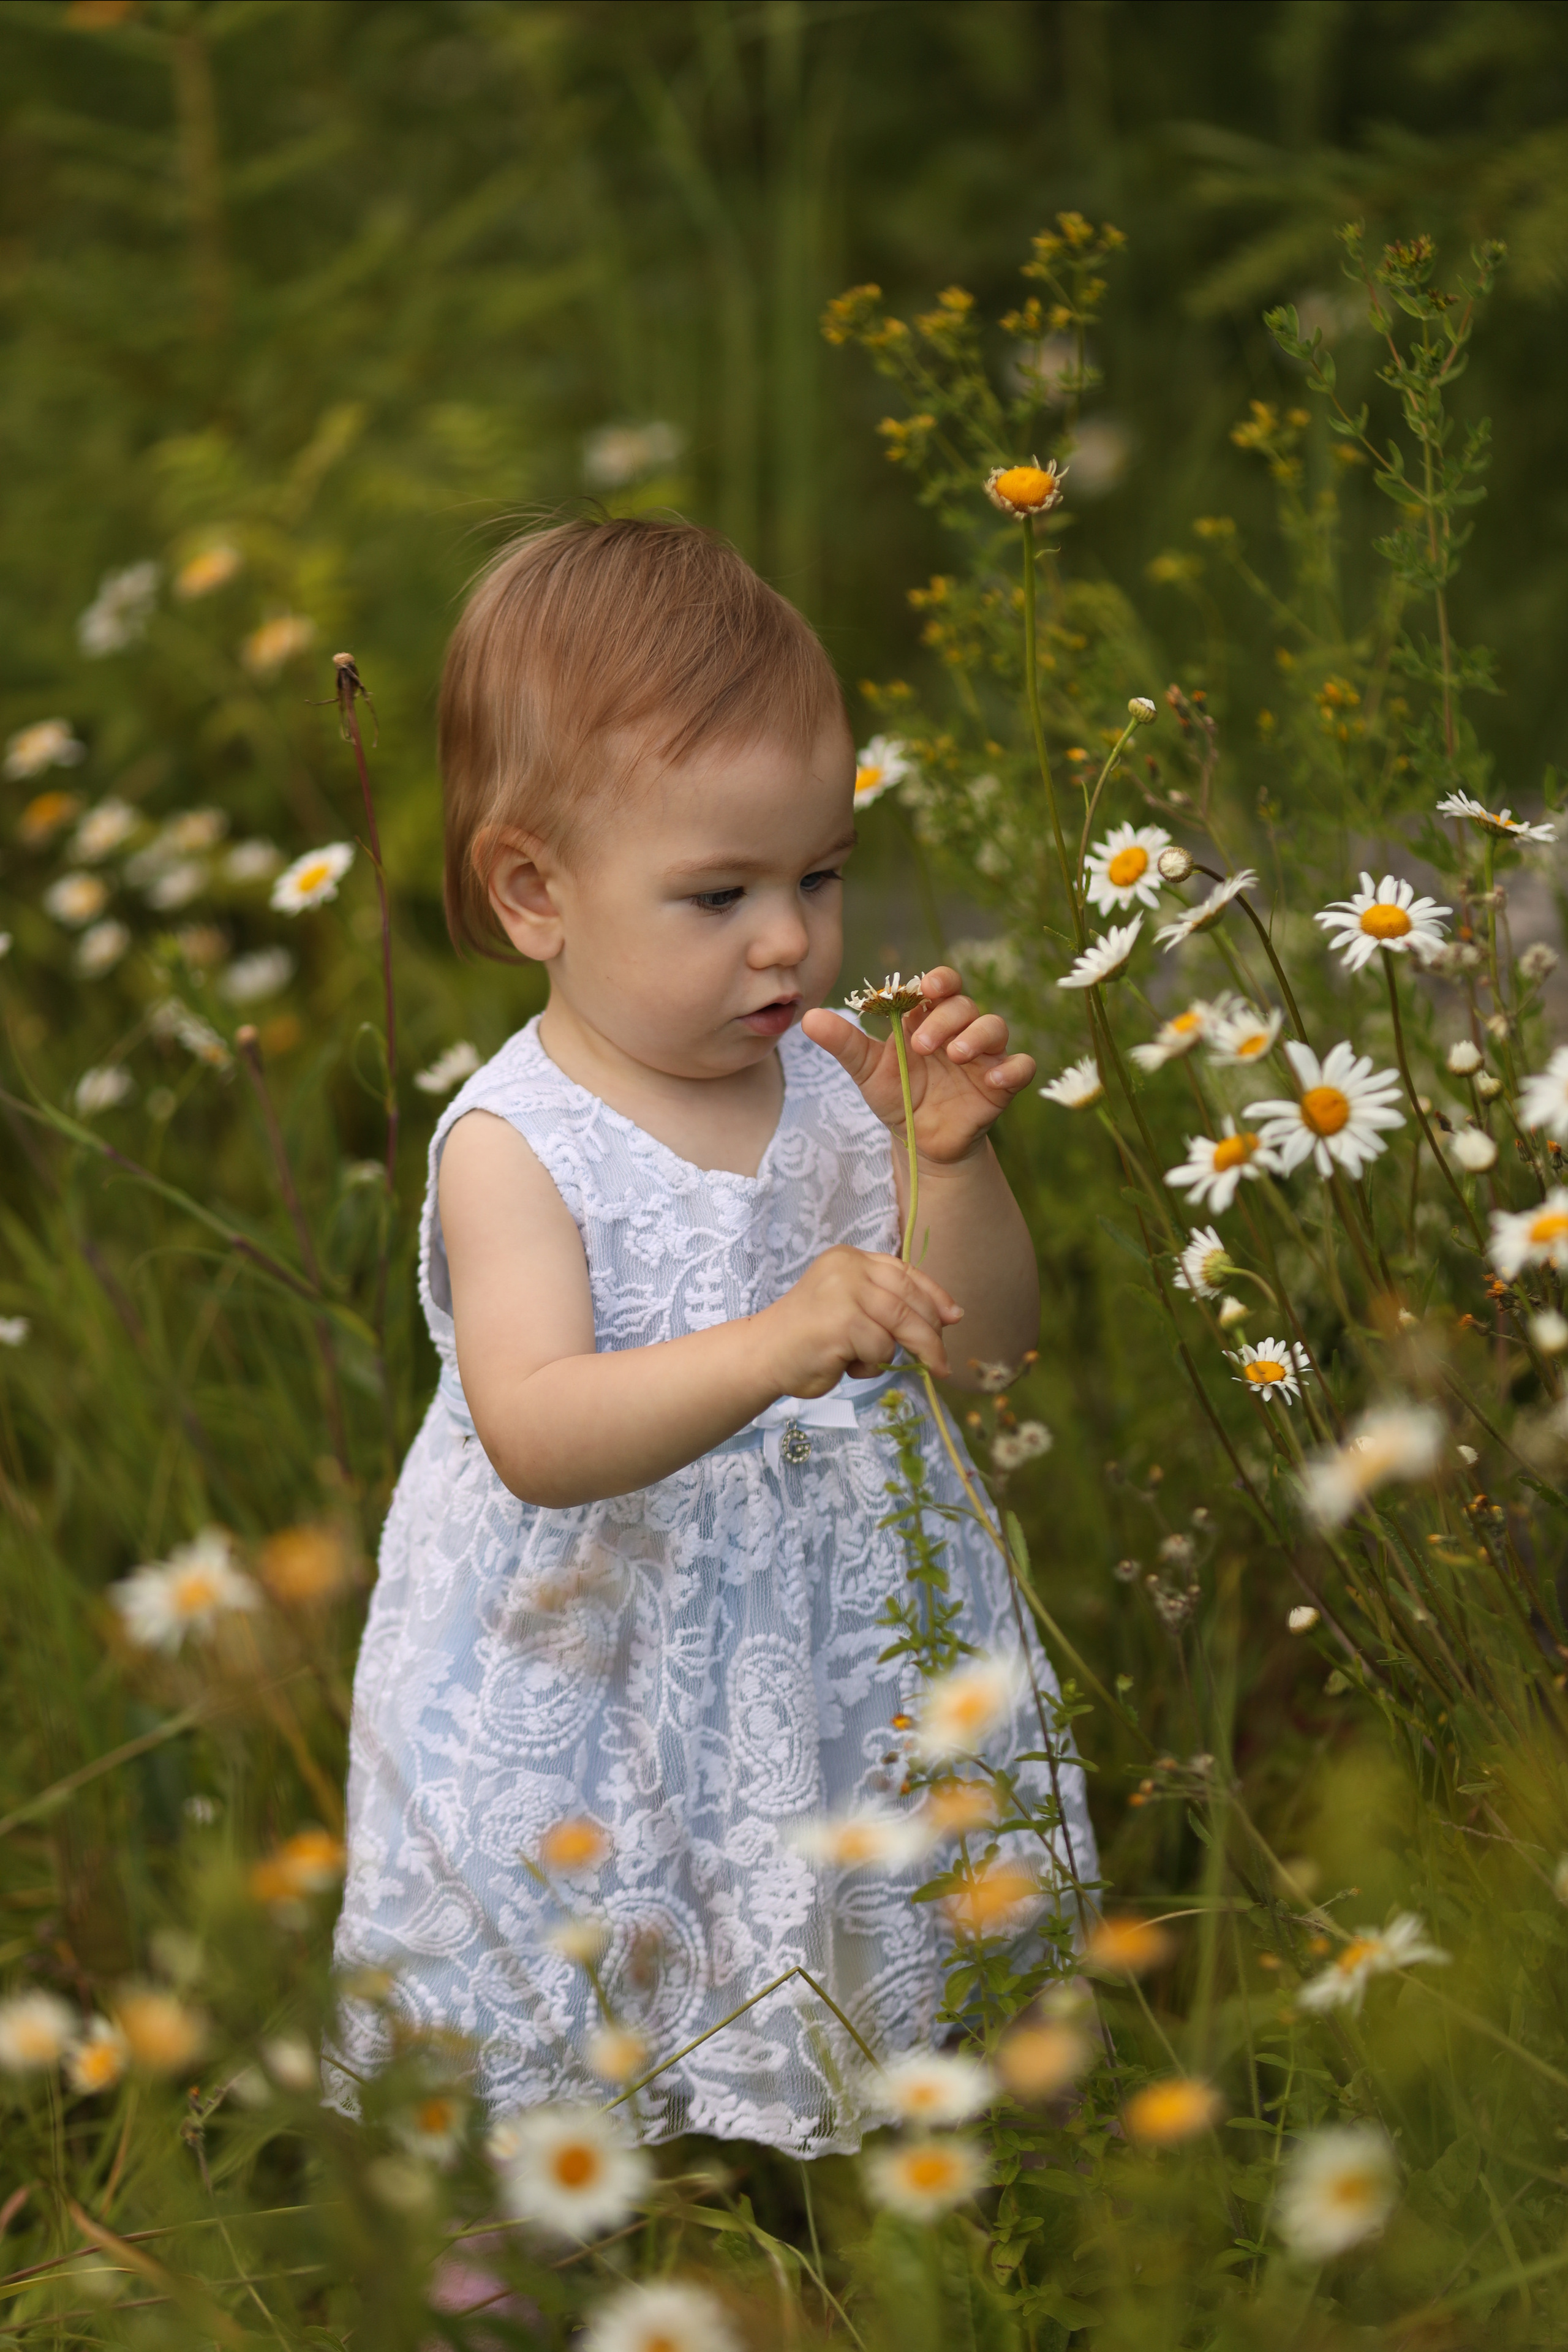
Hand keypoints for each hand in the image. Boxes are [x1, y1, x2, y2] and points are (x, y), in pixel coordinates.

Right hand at [755, 1246, 962, 1395]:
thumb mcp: (851, 1307)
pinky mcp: (841, 1322)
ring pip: (902, 1324)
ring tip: (888, 1367)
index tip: (954, 1317)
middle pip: (909, 1298)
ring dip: (908, 1352)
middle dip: (931, 1332)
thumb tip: (950, 1315)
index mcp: (850, 1258)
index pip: (905, 1271)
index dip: (934, 1295)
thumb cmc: (809, 1337)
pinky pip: (881, 1347)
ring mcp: (844, 1292)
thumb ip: (887, 1304)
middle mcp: (847, 1268)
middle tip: (940, 1361)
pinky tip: (848, 1365)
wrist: (763, 1354)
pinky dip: (873, 1364)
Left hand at [802, 966, 1035, 1164]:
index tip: (924, 988)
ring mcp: (983, 1057)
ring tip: (955, 1055)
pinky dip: (1013, 1068)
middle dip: (946, 1018)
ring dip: (977, 1035)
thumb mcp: (867, 1071)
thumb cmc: (897, 1096)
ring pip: (995, 1027)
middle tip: (921, 1044)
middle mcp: (960, 1031)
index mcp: (929, 1019)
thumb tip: (807, 1018)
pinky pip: (1022, 1067)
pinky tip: (994, 1078)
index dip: (937, 981)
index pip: (941, 986)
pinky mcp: (1001, 1084)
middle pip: (965, 1005)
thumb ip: (844, 1044)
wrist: (919, 1142)